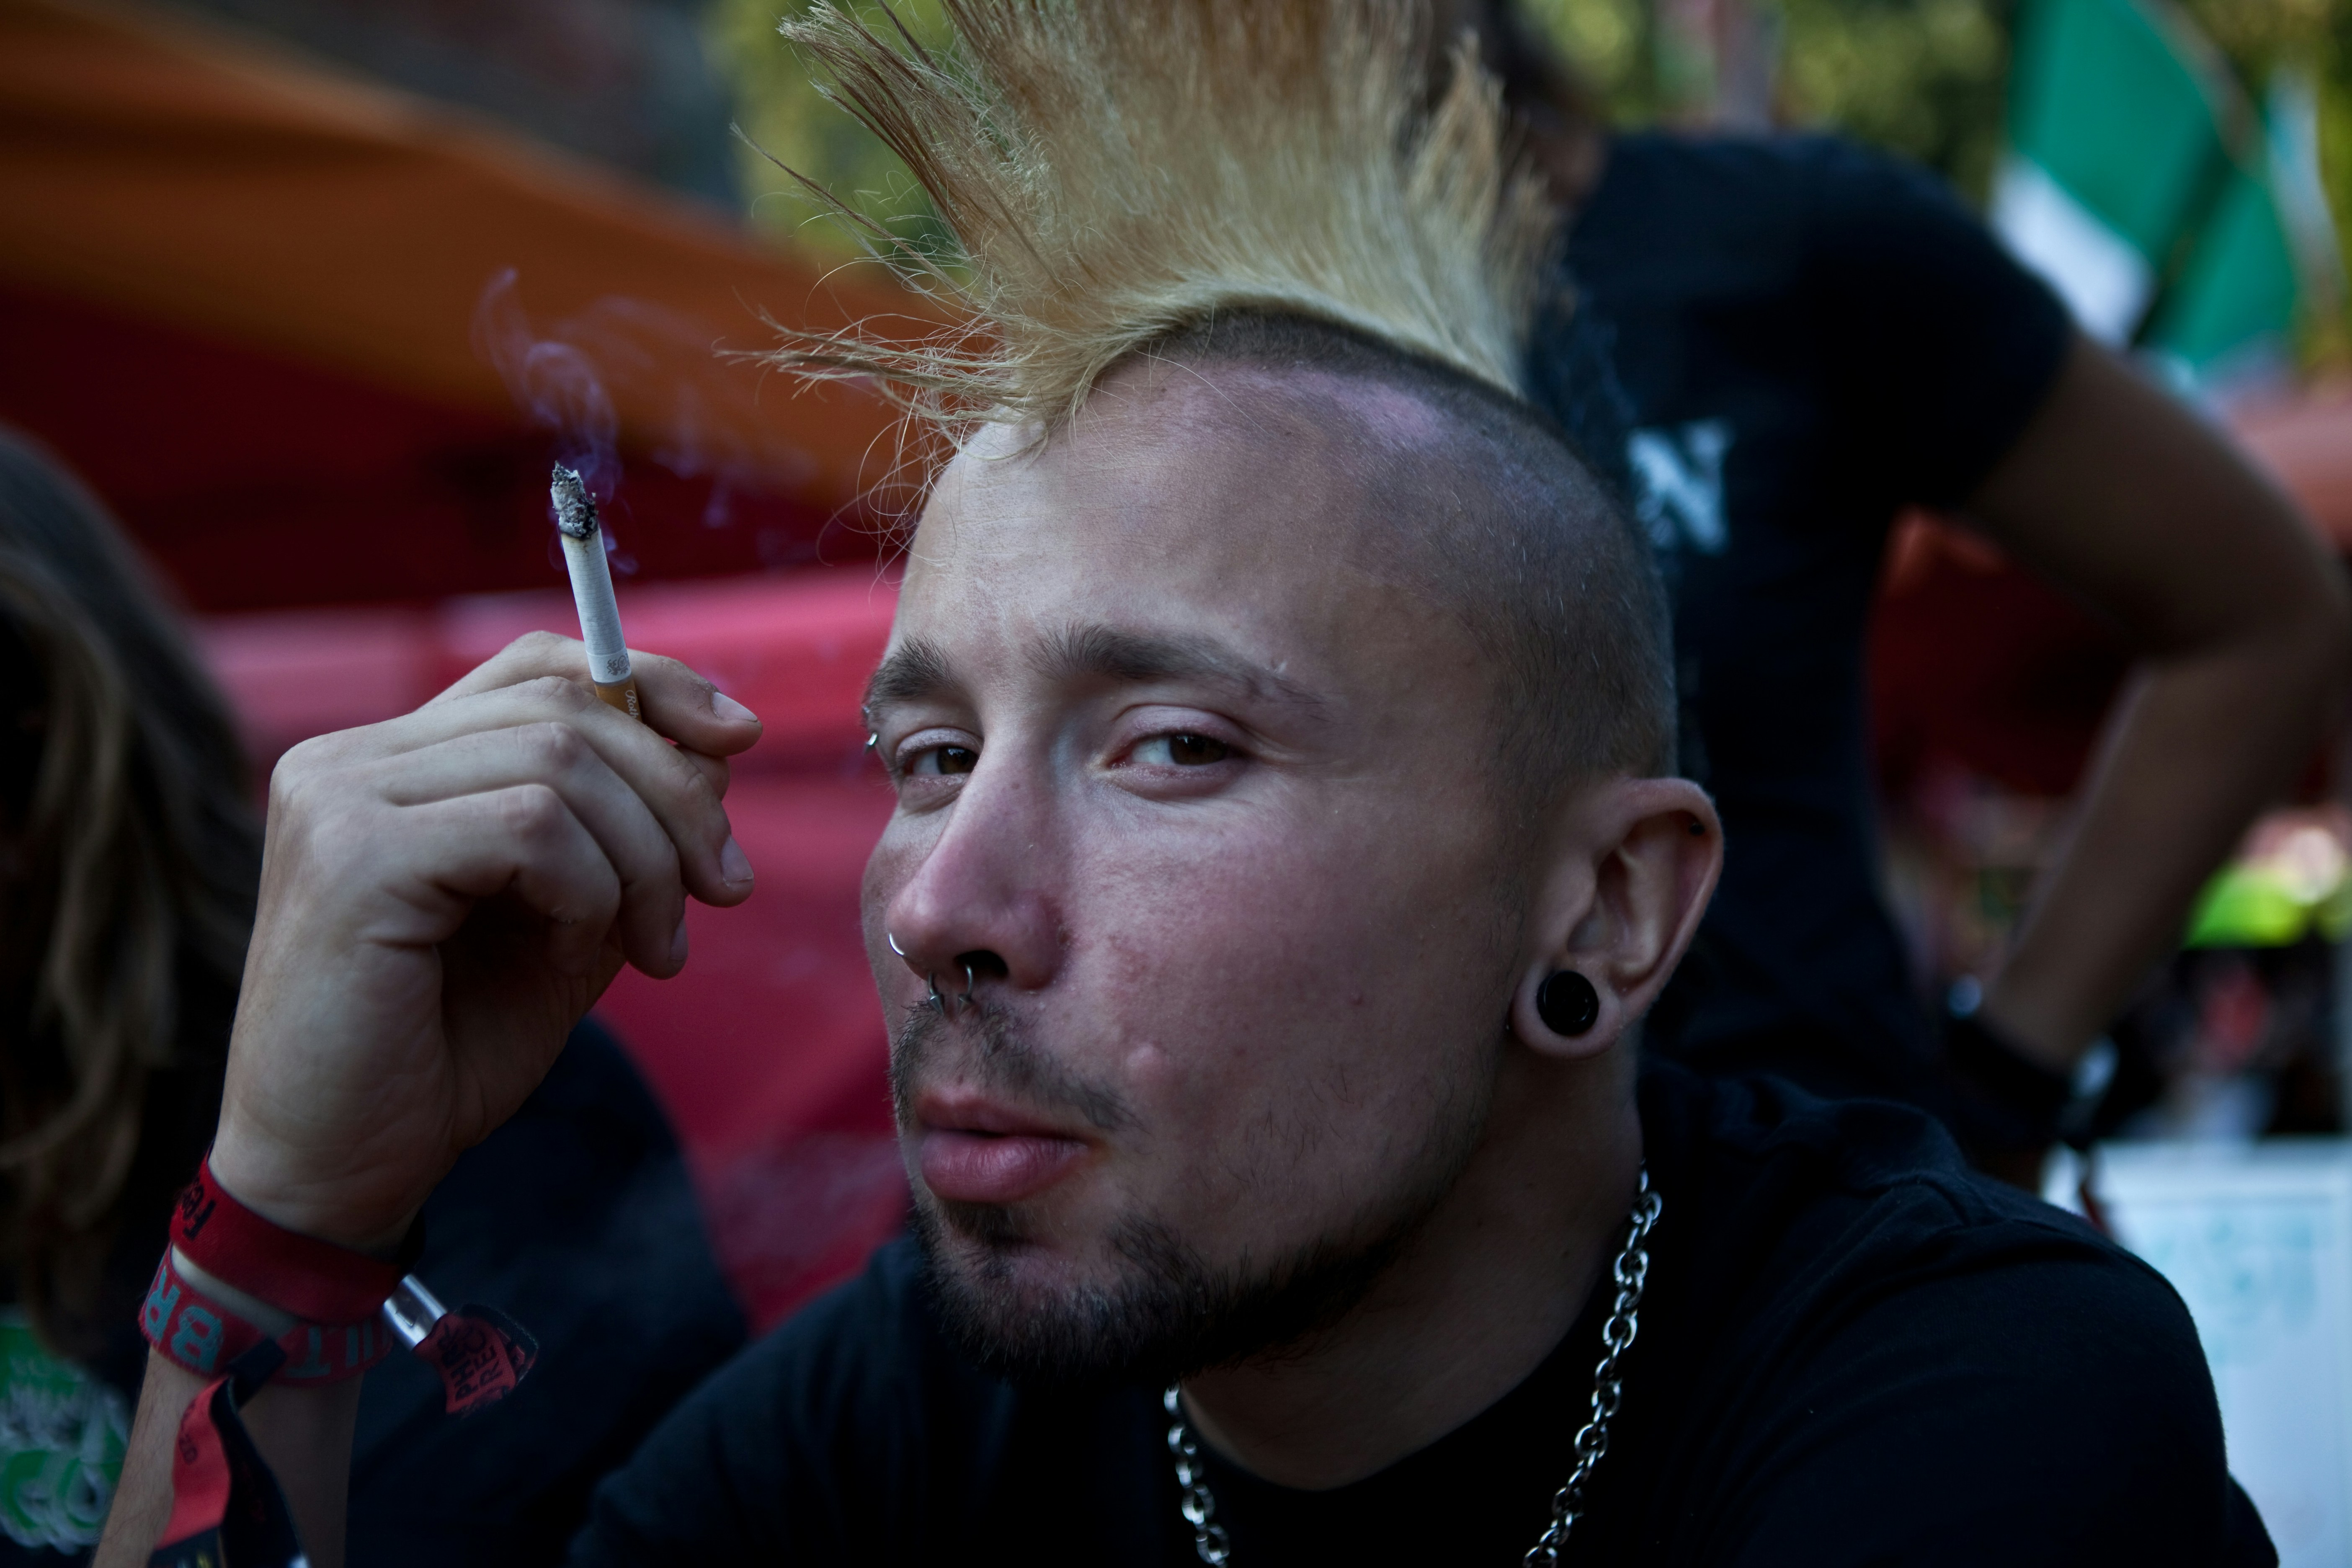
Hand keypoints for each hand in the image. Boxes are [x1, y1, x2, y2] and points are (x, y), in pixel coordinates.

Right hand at [210, 633, 761, 1248]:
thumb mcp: (570, 918)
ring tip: (657, 948)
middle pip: (568, 707)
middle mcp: (347, 758)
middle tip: (723, 890)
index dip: (653, 683)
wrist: (343, 1168)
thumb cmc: (448, 1050)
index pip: (541, 666)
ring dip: (645, 858)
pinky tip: (580, 953)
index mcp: (391, 760)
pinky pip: (530, 825)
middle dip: (677, 794)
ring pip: (561, 760)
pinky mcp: (352, 856)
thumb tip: (715, 748)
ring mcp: (337, 798)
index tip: (738, 743)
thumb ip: (626, 831)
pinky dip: (590, 889)